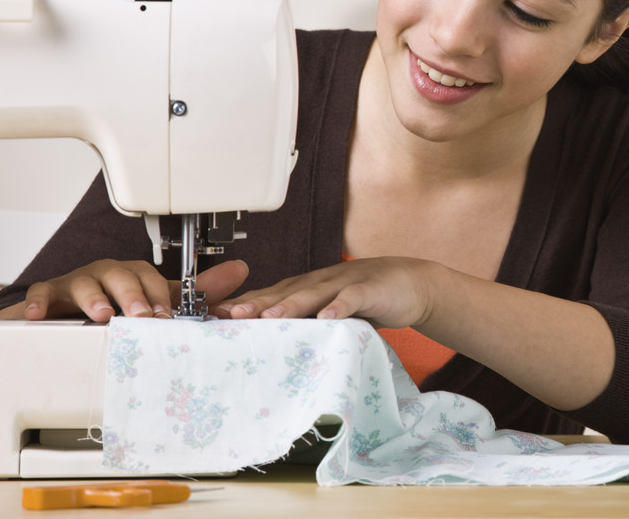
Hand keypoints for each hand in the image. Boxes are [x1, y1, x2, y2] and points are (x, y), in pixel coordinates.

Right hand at [0, 258, 248, 322]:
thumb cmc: (114, 304)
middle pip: (121, 275)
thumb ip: (194, 291)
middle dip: (133, 294)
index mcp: (134, 276)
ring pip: (85, 282)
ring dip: (94, 298)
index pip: (152, 278)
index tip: (169, 315)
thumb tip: (240, 271)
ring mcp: (77, 283)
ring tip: (102, 316)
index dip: (161, 295)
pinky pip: (42, 293)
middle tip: (143, 316)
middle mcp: (108, 275)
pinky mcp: (48, 294)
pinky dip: (40, 302)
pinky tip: (41, 315)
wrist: (65, 313)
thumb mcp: (156, 299)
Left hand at [213, 256, 438, 328]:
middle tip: (233, 316)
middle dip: (258, 303)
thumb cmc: (364, 298)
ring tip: (271, 316)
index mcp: (307, 287)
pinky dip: (339, 306)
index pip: (271, 294)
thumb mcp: (329, 309)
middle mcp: (320, 282)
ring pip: (314, 293)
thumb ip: (305, 323)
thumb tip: (270, 346)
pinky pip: (352, 298)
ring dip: (292, 304)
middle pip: (285, 292)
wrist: (410, 282)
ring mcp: (344, 283)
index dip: (246, 303)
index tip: (218, 316)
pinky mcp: (370, 289)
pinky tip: (328, 317)